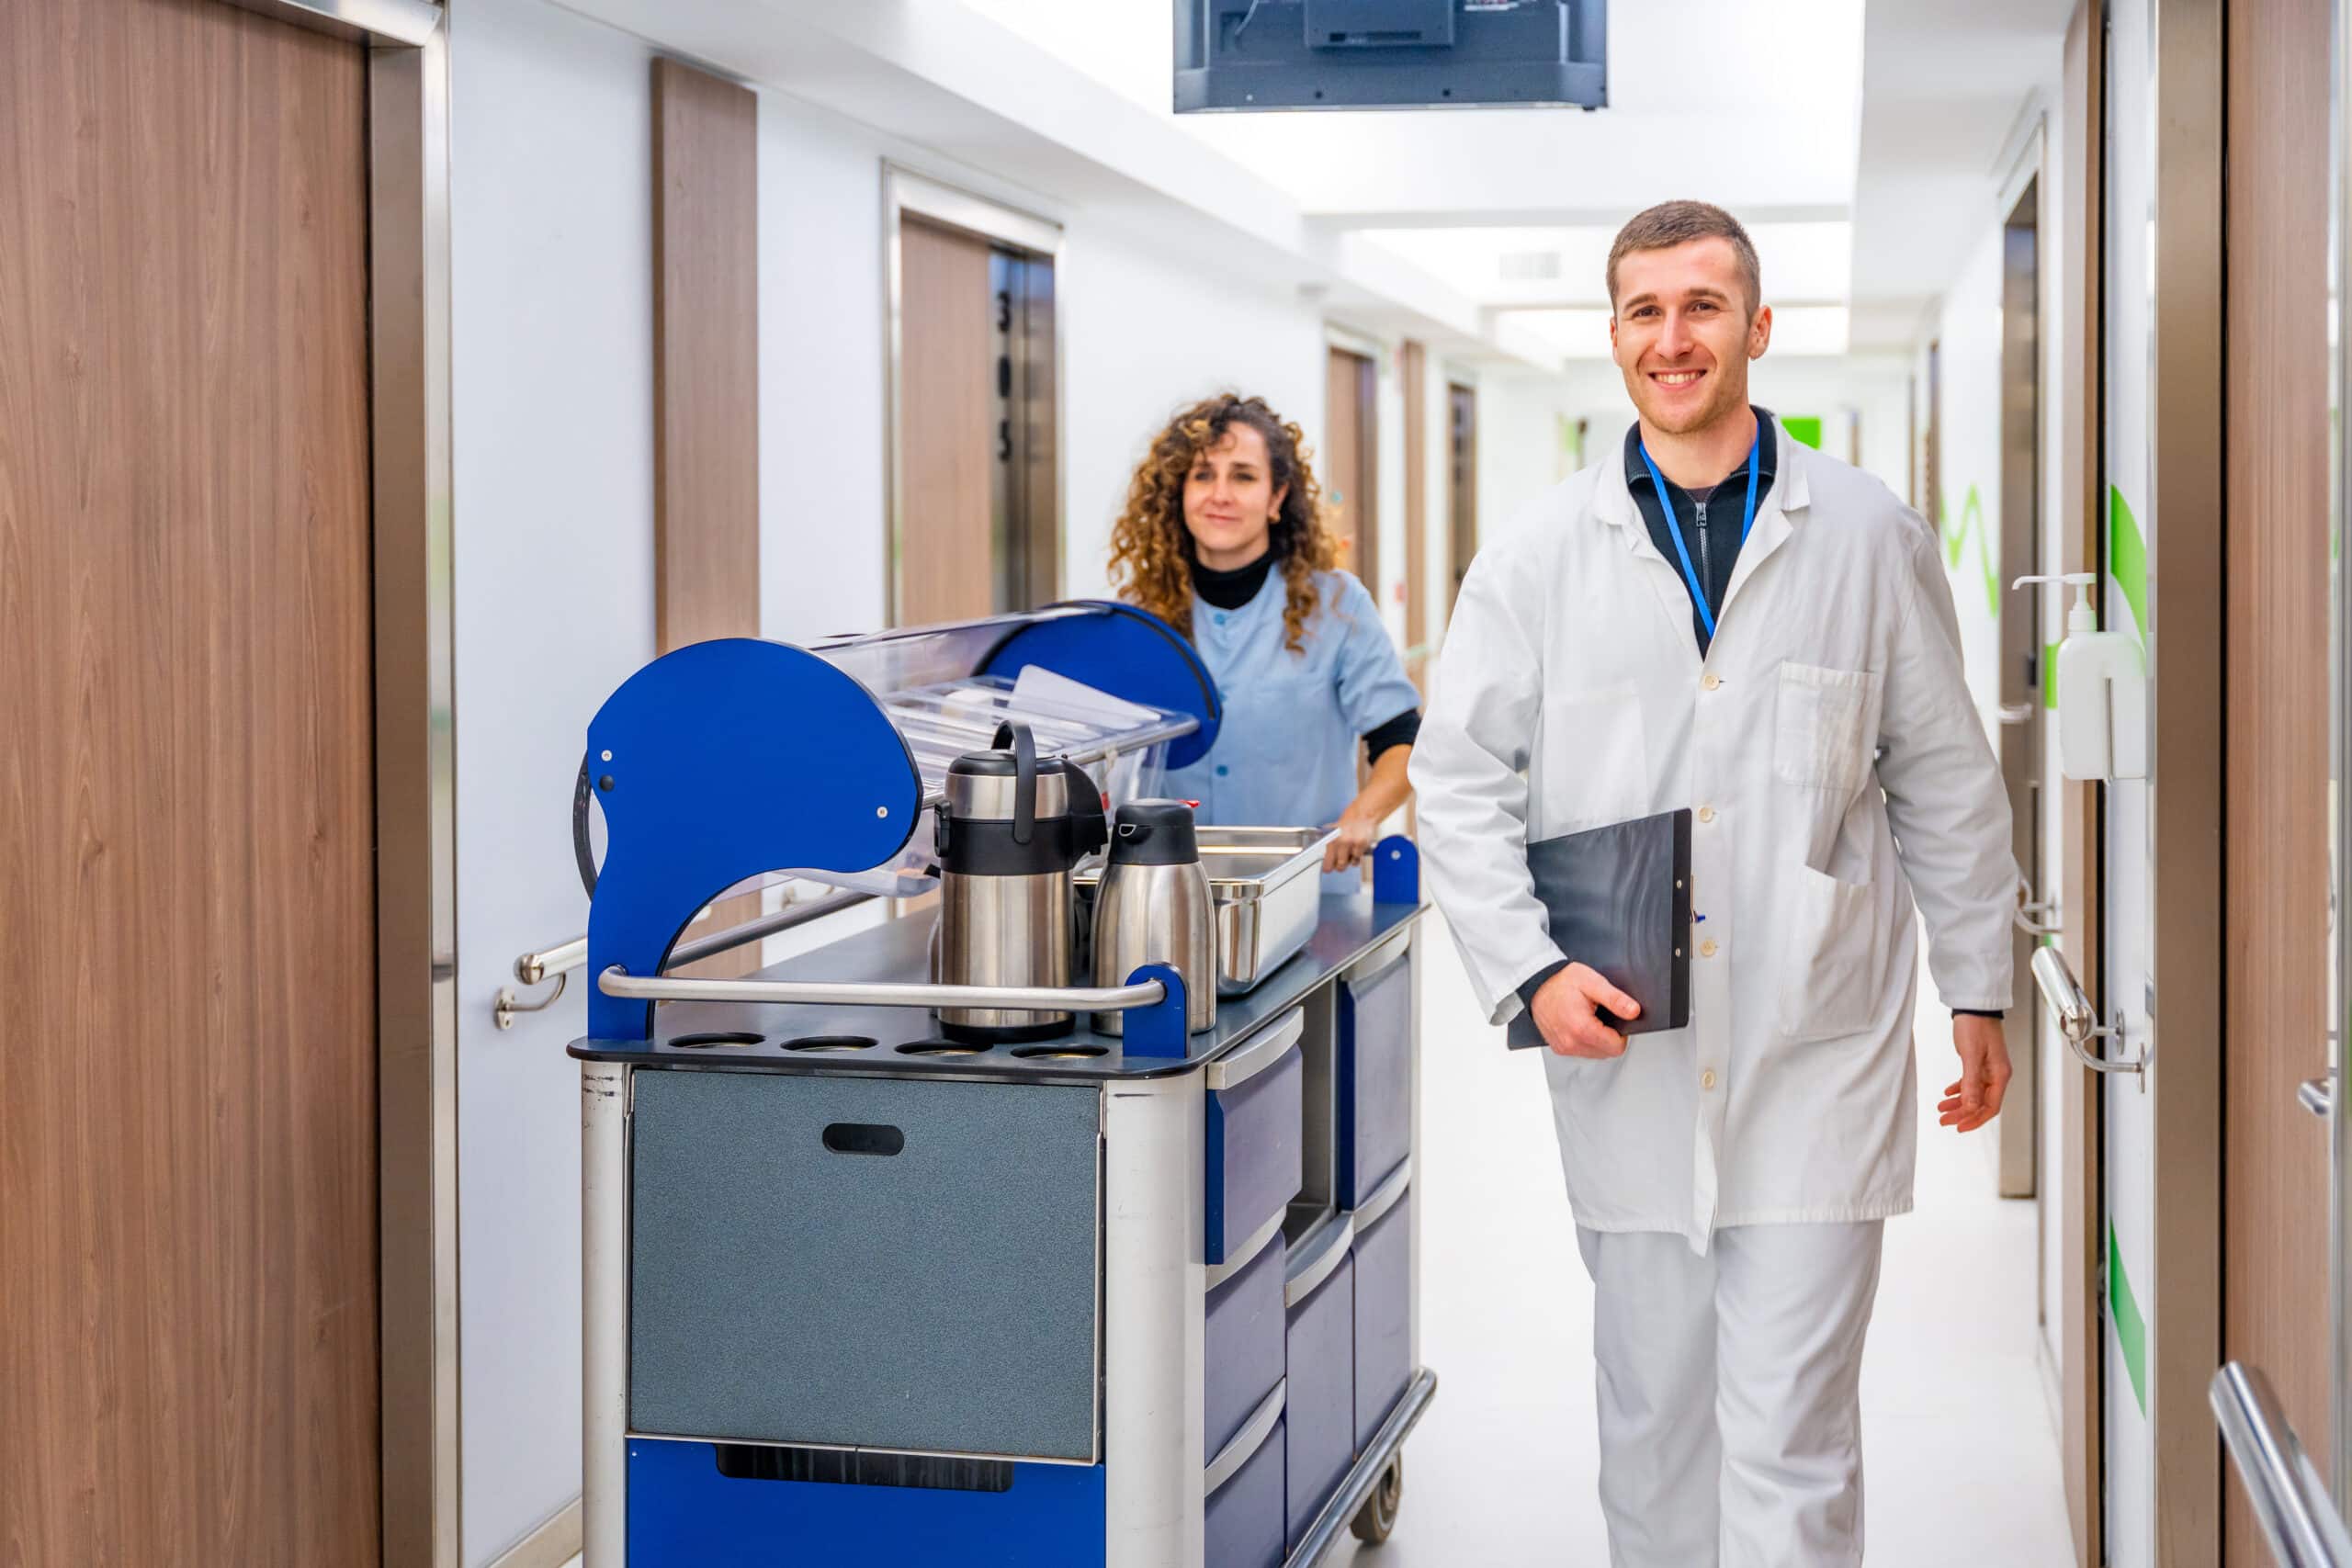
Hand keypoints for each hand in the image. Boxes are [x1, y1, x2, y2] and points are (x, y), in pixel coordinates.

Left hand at [1323, 810, 1380, 871]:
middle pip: (1339, 867)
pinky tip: (1357, 848)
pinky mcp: (1361, 845)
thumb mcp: (1333, 832)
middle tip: (1341, 862)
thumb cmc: (1348, 823)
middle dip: (1340, 866)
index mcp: (1331, 840)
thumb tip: (1324, 858)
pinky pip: (1359, 858)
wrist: (1362, 814)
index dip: (1328, 867)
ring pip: (1351, 863)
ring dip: (1351, 860)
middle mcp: (1340, 842)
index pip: (1326, 863)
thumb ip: (1329, 845)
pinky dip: (1358, 855)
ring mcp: (1351, 844)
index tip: (1328, 869)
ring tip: (1351, 851)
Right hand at [1530, 963, 1641, 1057]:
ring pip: (1595, 1054)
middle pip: (1607, 1052)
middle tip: (1600, 1015)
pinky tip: (1580, 1024)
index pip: (1616, 1047)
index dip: (1621, 1032)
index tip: (1613, 1017)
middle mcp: (1571, 1043)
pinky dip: (1585, 1041)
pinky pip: (1582, 1052)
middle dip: (1609, 1036)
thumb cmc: (1561, 982)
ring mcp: (1564, 1047)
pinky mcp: (1559, 1048)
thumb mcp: (1592, 982)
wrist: (1537, 984)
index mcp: (1582, 1028)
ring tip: (1588, 1018)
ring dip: (1598, 1040)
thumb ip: (1615, 998)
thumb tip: (1633, 1011)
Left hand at [1939, 1015, 2012, 1132]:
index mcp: (2000, 1075)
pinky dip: (1959, 1089)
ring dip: (1958, 1103)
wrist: (1974, 1007)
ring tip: (1941, 1109)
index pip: (1990, 1107)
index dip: (1974, 1119)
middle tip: (1944, 1120)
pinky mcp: (1980, 1063)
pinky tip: (1947, 1094)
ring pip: (1974, 1094)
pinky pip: (1970, 1083)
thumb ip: (1971, 1082)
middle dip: (1963, 1114)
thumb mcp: (1971, 1055)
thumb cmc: (1976, 1026)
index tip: (1958, 1127)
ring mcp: (1989, 1069)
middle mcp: (1997, 1075)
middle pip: (1981, 1103)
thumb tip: (1970, 1106)